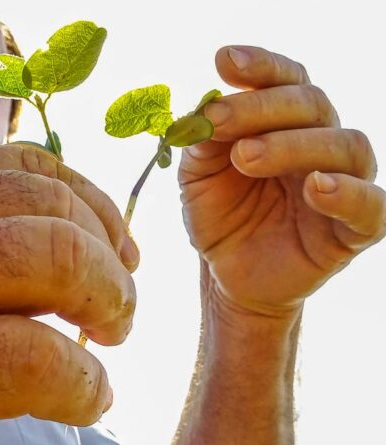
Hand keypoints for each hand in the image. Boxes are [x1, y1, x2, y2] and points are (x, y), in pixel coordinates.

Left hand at [179, 45, 384, 316]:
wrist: (227, 272)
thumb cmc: (219, 214)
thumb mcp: (197, 175)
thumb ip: (201, 141)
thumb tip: (202, 108)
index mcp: (284, 121)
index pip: (283, 80)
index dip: (259, 66)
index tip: (224, 60)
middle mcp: (321, 141)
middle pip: (310, 104)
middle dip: (259, 108)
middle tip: (217, 121)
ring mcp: (345, 181)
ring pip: (343, 144)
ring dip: (292, 144)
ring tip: (245, 157)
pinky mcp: (357, 227)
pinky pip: (371, 205)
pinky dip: (347, 192)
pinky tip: (316, 187)